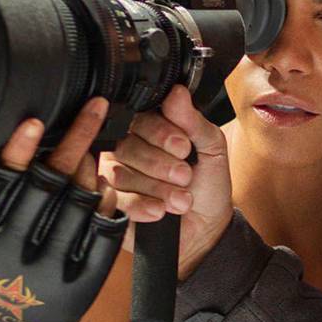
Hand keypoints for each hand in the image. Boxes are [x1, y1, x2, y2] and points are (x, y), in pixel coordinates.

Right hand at [0, 98, 126, 321]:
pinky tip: (107, 182)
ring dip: (91, 166)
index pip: (1, 177)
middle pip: (49, 180)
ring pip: (78, 200)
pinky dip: (106, 203)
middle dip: (76, 138)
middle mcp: (14, 243)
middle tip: (95, 106)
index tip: (36, 121)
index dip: (19, 148)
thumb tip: (18, 137)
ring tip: (98, 140)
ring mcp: (50, 261)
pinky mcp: (81, 277)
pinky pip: (102, 230)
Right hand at [100, 85, 233, 278]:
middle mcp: (128, 149)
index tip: (184, 147)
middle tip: (185, 176)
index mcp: (150, 129)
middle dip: (160, 163)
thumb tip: (177, 91)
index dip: (161, 133)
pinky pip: (113, 199)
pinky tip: (159, 211)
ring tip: (181, 200)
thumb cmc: (207, 185)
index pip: (141, 119)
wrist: (206, 230)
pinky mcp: (110, 204)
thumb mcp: (211, 149)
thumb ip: (193, 122)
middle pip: (127, 146)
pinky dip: (140, 205)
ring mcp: (115, 177)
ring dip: (155, 187)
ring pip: (121, 173)